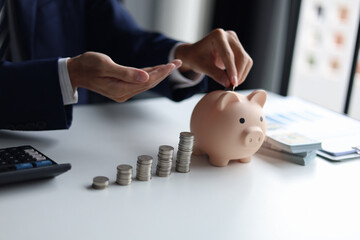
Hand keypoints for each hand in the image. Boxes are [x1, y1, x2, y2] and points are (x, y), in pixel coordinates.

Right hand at [67, 52, 181, 101]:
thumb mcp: (105, 66)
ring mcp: (123, 91)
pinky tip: (156, 69)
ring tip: (171, 65)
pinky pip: (139, 81)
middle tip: (177, 62)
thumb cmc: (87, 66)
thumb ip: (126, 73)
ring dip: (158, 73)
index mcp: (121, 89)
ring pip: (145, 82)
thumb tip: (145, 77)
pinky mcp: (121, 87)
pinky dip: (148, 74)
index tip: (172, 64)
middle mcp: (124, 93)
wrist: (75, 72)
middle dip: (164, 72)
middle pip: (149, 83)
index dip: (161, 72)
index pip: (147, 81)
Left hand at [175, 28, 252, 87]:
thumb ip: (215, 74)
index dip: (232, 70)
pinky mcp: (239, 47)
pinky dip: (241, 72)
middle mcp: (229, 35)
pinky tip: (233, 78)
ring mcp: (235, 41)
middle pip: (240, 56)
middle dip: (238, 73)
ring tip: (231, 83)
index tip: (233, 83)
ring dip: (241, 74)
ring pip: (245, 60)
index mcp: (217, 35)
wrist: (195, 53)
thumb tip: (228, 84)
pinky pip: (246, 62)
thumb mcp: (202, 67)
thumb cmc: (196, 58)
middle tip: (232, 86)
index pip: (228, 55)